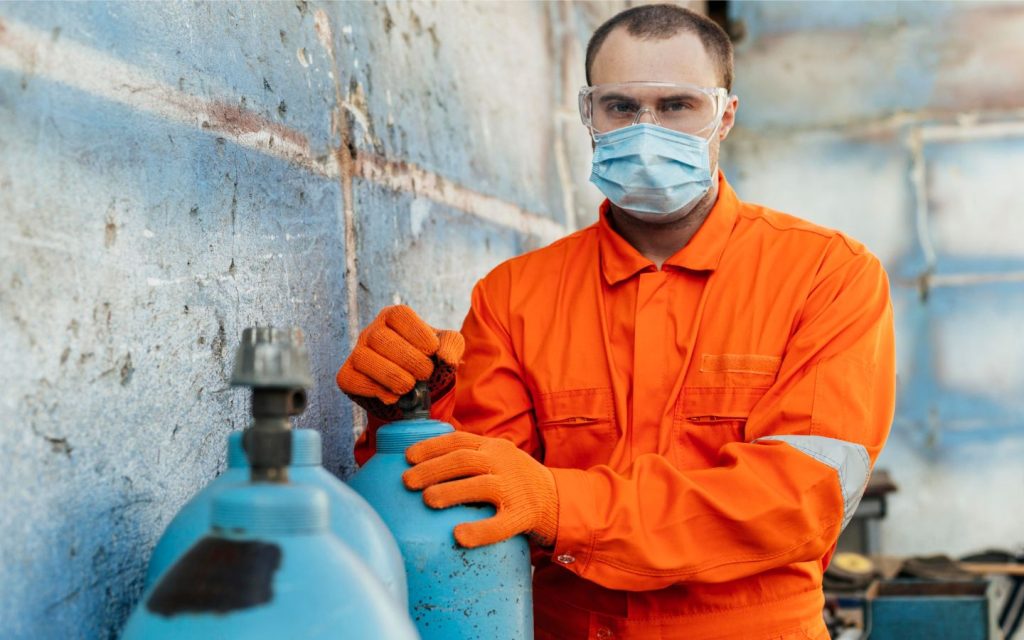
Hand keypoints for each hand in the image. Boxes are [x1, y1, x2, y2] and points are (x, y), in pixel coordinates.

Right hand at [336, 305, 463, 418]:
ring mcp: (358, 352)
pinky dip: (373, 389)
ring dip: (390, 375)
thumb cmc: (429, 360)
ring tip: (409, 386)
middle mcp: (372, 331)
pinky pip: (351, 379)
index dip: (417, 333)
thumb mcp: (447, 348)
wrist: (415, 388)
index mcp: (394, 317)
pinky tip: (392, 396)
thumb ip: (451, 345)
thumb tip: (444, 357)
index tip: (432, 351)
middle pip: (380, 337)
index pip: (399, 315)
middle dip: (407, 359)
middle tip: (424, 374)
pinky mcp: (348, 375)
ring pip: (363, 358)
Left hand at [402, 432, 558, 547]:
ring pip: (481, 486)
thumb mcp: (496, 457)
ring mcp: (514, 489)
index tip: (407, 457)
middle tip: (407, 481)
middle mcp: (502, 464)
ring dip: (451, 492)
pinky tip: (459, 536)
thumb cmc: (514, 479)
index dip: (431, 446)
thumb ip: (468, 455)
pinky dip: (479, 530)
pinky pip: (500, 525)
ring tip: (427, 500)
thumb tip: (421, 460)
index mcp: (493, 447)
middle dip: (432, 469)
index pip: (458, 440)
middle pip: (464, 460)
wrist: (556, 498)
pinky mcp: (523, 516)